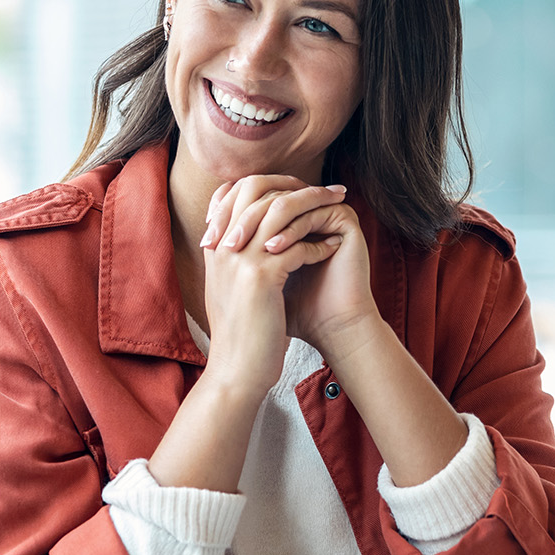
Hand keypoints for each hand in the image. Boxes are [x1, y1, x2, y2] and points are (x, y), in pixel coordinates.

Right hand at [195, 175, 346, 397]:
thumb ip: (238, 258)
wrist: (236, 371)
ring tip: (340, 207)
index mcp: (215, 247)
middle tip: (329, 189)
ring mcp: (238, 259)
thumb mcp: (230, 288)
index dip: (271, 183)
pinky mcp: (261, 277)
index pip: (236, 191)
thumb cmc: (241, 333)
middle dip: (298, 186)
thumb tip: (264, 235)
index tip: (300, 187)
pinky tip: (333, 247)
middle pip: (257, 191)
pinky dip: (318, 244)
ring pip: (280, 212)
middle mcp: (222, 246)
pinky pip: (296, 246)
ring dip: (316, 206)